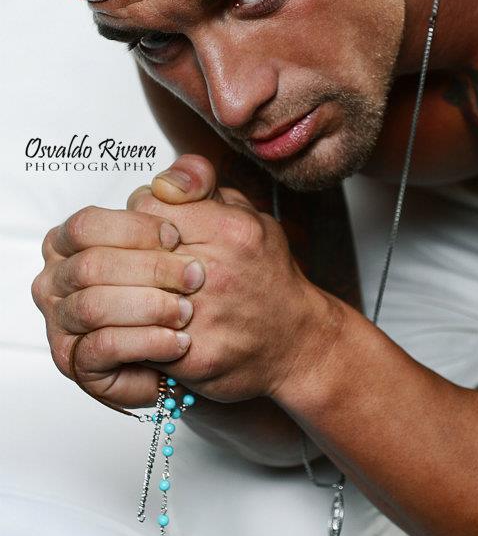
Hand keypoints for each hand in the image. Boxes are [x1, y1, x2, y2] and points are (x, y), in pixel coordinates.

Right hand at [31, 197, 205, 408]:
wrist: (212, 337)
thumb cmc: (200, 275)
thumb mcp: (208, 217)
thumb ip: (194, 183)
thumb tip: (171, 182)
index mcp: (76, 238)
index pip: (88, 224)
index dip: (133, 229)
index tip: (176, 237)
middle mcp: (58, 278)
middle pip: (91, 265)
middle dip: (150, 270)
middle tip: (196, 279)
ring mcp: (63, 322)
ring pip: (93, 307)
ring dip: (148, 307)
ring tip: (188, 313)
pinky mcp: (78, 362)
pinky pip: (102, 349)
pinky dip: (144, 343)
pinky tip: (177, 342)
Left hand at [32, 155, 342, 409]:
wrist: (297, 343)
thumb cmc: (268, 278)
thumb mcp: (249, 216)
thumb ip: (206, 188)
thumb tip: (166, 179)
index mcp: (229, 230)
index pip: (147, 205)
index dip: (140, 216)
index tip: (150, 231)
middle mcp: (216, 270)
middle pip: (131, 248)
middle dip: (125, 254)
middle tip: (136, 263)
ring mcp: (203, 315)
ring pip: (125, 295)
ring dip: (122, 294)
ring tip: (134, 294)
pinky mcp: (191, 356)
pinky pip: (135, 337)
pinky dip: (130, 330)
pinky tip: (142, 324)